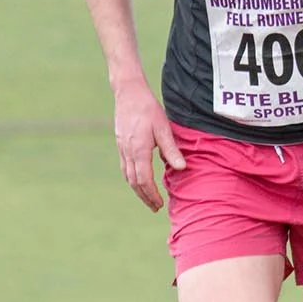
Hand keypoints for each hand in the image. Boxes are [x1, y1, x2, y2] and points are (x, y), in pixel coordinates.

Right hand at [113, 84, 184, 210]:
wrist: (128, 94)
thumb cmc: (148, 109)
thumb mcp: (163, 128)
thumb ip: (171, 149)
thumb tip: (181, 168)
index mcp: (139, 150)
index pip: (144, 180)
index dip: (151, 194)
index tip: (159, 204)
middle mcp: (128, 152)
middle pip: (134, 182)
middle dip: (144, 197)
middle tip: (155, 207)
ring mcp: (122, 149)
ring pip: (128, 176)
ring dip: (138, 189)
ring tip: (148, 198)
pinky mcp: (120, 145)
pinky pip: (125, 167)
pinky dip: (132, 178)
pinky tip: (139, 181)